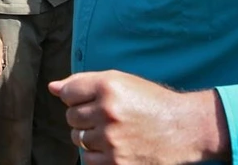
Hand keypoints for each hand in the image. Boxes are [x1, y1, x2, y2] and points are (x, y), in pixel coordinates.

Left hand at [48, 70, 229, 164]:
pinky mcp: (117, 162)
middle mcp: (108, 111)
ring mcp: (112, 139)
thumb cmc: (149, 101)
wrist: (184, 128)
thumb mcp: (120, 81)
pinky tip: (115, 147)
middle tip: (107, 117)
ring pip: (78, 138)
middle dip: (84, 117)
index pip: (68, 93)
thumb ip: (83, 82)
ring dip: (90, 137)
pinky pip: (88, 159)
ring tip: (113, 132)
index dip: (78, 97)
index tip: (94, 100)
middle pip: (70, 116)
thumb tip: (52, 88)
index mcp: (108, 86)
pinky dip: (98, 155)